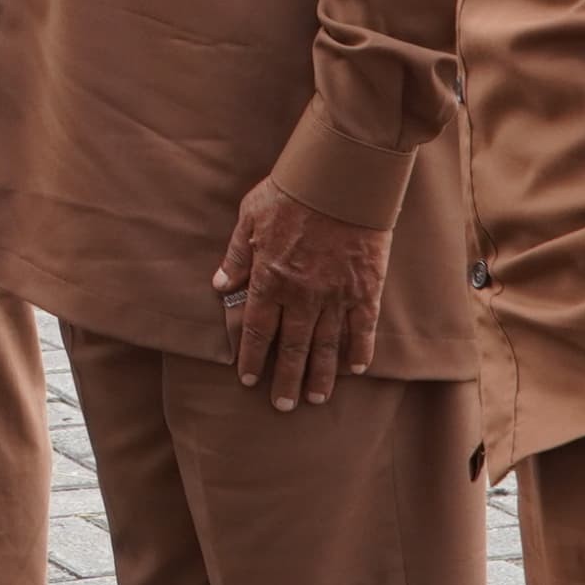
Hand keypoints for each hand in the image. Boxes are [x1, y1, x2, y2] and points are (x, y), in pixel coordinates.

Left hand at [211, 180, 392, 409]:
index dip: (253, 359)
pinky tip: (356, 369)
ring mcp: (335, 295)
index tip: (249, 381)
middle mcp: (301, 295)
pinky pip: (362, 328)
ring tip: (316, 398)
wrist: (339, 180)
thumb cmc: (290, 192)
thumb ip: (236, 256)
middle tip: (283, 405)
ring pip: (326, 346)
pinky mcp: (365, 289)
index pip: (258, 331)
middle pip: (292, 348)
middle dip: (286, 379)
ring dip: (321, 375)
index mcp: (270, 279)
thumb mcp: (249, 217)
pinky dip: (360, 350)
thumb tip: (220, 286)